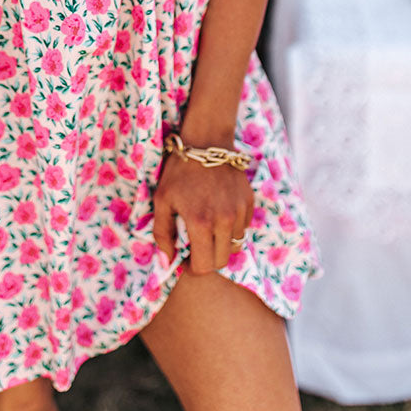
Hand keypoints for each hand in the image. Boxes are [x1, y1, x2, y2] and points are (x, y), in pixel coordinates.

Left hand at [152, 142, 254, 274]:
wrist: (206, 142)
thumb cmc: (179, 172)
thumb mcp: (162, 200)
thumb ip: (162, 234)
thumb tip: (168, 262)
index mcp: (201, 223)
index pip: (204, 266)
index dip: (193, 268)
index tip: (186, 261)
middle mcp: (224, 221)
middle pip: (222, 260)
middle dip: (208, 258)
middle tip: (196, 247)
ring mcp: (239, 211)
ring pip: (234, 244)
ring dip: (220, 242)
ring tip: (207, 227)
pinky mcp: (249, 202)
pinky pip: (243, 227)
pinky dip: (232, 227)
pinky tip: (219, 212)